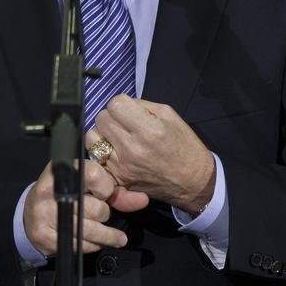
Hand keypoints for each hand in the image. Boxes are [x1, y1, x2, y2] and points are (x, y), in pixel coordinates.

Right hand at [22, 159, 149, 256]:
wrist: (31, 214)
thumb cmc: (67, 194)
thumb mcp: (88, 186)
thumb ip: (116, 193)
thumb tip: (143, 200)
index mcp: (64, 169)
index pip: (95, 176)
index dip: (106, 188)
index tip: (106, 194)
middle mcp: (51, 190)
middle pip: (96, 209)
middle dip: (105, 214)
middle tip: (100, 213)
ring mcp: (45, 214)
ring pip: (90, 231)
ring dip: (107, 236)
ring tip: (117, 238)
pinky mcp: (44, 236)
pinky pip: (79, 246)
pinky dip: (91, 246)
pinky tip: (94, 242)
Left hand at [85, 95, 215, 214]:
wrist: (192, 181)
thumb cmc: (184, 146)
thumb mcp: (170, 116)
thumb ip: (142, 105)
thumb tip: (121, 104)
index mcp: (148, 130)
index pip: (115, 104)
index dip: (121, 104)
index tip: (128, 110)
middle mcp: (132, 149)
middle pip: (101, 119)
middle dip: (111, 117)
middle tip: (124, 123)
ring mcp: (122, 166)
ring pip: (92, 138)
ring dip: (103, 134)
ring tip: (118, 137)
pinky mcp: (117, 180)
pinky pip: (96, 158)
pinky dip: (103, 153)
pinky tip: (117, 153)